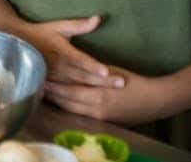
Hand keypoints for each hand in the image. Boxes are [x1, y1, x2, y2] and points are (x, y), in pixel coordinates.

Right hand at [15, 15, 124, 87]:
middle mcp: (59, 65)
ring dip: (95, 90)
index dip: (93, 66)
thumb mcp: (59, 26)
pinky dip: (81, 98)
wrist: (17, 43)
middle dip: (103, 80)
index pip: (80, 59)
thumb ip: (79, 25)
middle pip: (84, 75)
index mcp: (62, 50)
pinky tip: (94, 104)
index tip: (107, 71)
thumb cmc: (41, 33)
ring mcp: (54, 77)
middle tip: (122, 84)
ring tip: (113, 94)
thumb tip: (98, 18)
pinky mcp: (50, 85)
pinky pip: (68, 94)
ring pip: (77, 87)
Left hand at [44, 65, 160, 123]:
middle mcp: (95, 107)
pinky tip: (60, 102)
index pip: (69, 89)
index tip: (40, 74)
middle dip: (51, 93)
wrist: (154, 100)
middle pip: (66, 101)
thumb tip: (75, 67)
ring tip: (44, 92)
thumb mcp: (111, 72)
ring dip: (57, 101)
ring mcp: (98, 116)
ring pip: (71, 109)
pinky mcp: (102, 121)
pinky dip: (68, 107)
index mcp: (97, 93)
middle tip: (36, 83)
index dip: (53, 83)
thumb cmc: (134, 81)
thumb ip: (92, 72)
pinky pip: (79, 114)